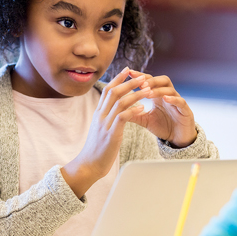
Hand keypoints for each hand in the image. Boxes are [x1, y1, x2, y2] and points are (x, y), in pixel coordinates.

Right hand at [62, 67, 149, 197]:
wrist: (88, 165)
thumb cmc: (96, 150)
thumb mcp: (100, 130)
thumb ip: (106, 118)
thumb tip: (115, 111)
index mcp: (98, 113)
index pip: (107, 90)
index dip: (118, 79)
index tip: (128, 70)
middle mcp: (100, 116)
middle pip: (114, 92)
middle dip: (129, 82)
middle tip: (143, 76)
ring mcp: (105, 124)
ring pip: (120, 102)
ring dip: (136, 94)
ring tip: (148, 89)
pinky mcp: (111, 134)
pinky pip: (123, 117)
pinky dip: (134, 110)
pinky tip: (144, 107)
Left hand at [127, 70, 196, 147]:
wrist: (177, 139)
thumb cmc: (162, 126)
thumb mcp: (144, 119)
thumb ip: (133, 113)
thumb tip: (116, 109)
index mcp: (158, 95)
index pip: (149, 81)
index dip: (140, 76)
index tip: (129, 73)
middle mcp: (169, 95)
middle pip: (162, 80)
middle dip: (150, 80)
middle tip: (139, 83)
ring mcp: (178, 101)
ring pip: (170, 89)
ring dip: (158, 89)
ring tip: (147, 92)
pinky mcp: (186, 111)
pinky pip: (180, 101)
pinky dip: (173, 99)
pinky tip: (165, 99)